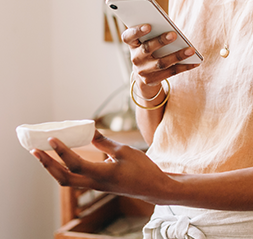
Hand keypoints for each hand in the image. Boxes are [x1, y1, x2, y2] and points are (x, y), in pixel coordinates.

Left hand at [31, 130, 170, 201]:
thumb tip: (90, 130)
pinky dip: (65, 168)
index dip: (62, 151)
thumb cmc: (142, 168)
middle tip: (35, 150)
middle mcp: (95, 183)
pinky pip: (76, 178)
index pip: (75, 164)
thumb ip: (104, 142)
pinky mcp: (98, 185)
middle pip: (64, 178)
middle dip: (47, 164)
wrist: (152, 187)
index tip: (52, 139)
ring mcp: (95, 186)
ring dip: (53, 168)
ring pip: (67, 180)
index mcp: (102, 174)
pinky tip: (63, 158)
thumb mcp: (124, 151)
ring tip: (43, 154)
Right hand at [122, 24, 199, 90]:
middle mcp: (135, 58)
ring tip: (191, 50)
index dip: (137, 31)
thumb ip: (154, 32)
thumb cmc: (148, 48)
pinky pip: (170, 73)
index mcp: (132, 44)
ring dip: (177, 56)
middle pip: (147, 48)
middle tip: (174, 34)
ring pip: (161, 63)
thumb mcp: (146, 40)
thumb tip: (171, 28)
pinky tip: (195, 63)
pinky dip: (184, 67)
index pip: (128, 37)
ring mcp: (143, 71)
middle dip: (161, 41)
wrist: (143, 73)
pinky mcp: (152, 80)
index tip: (148, 25)